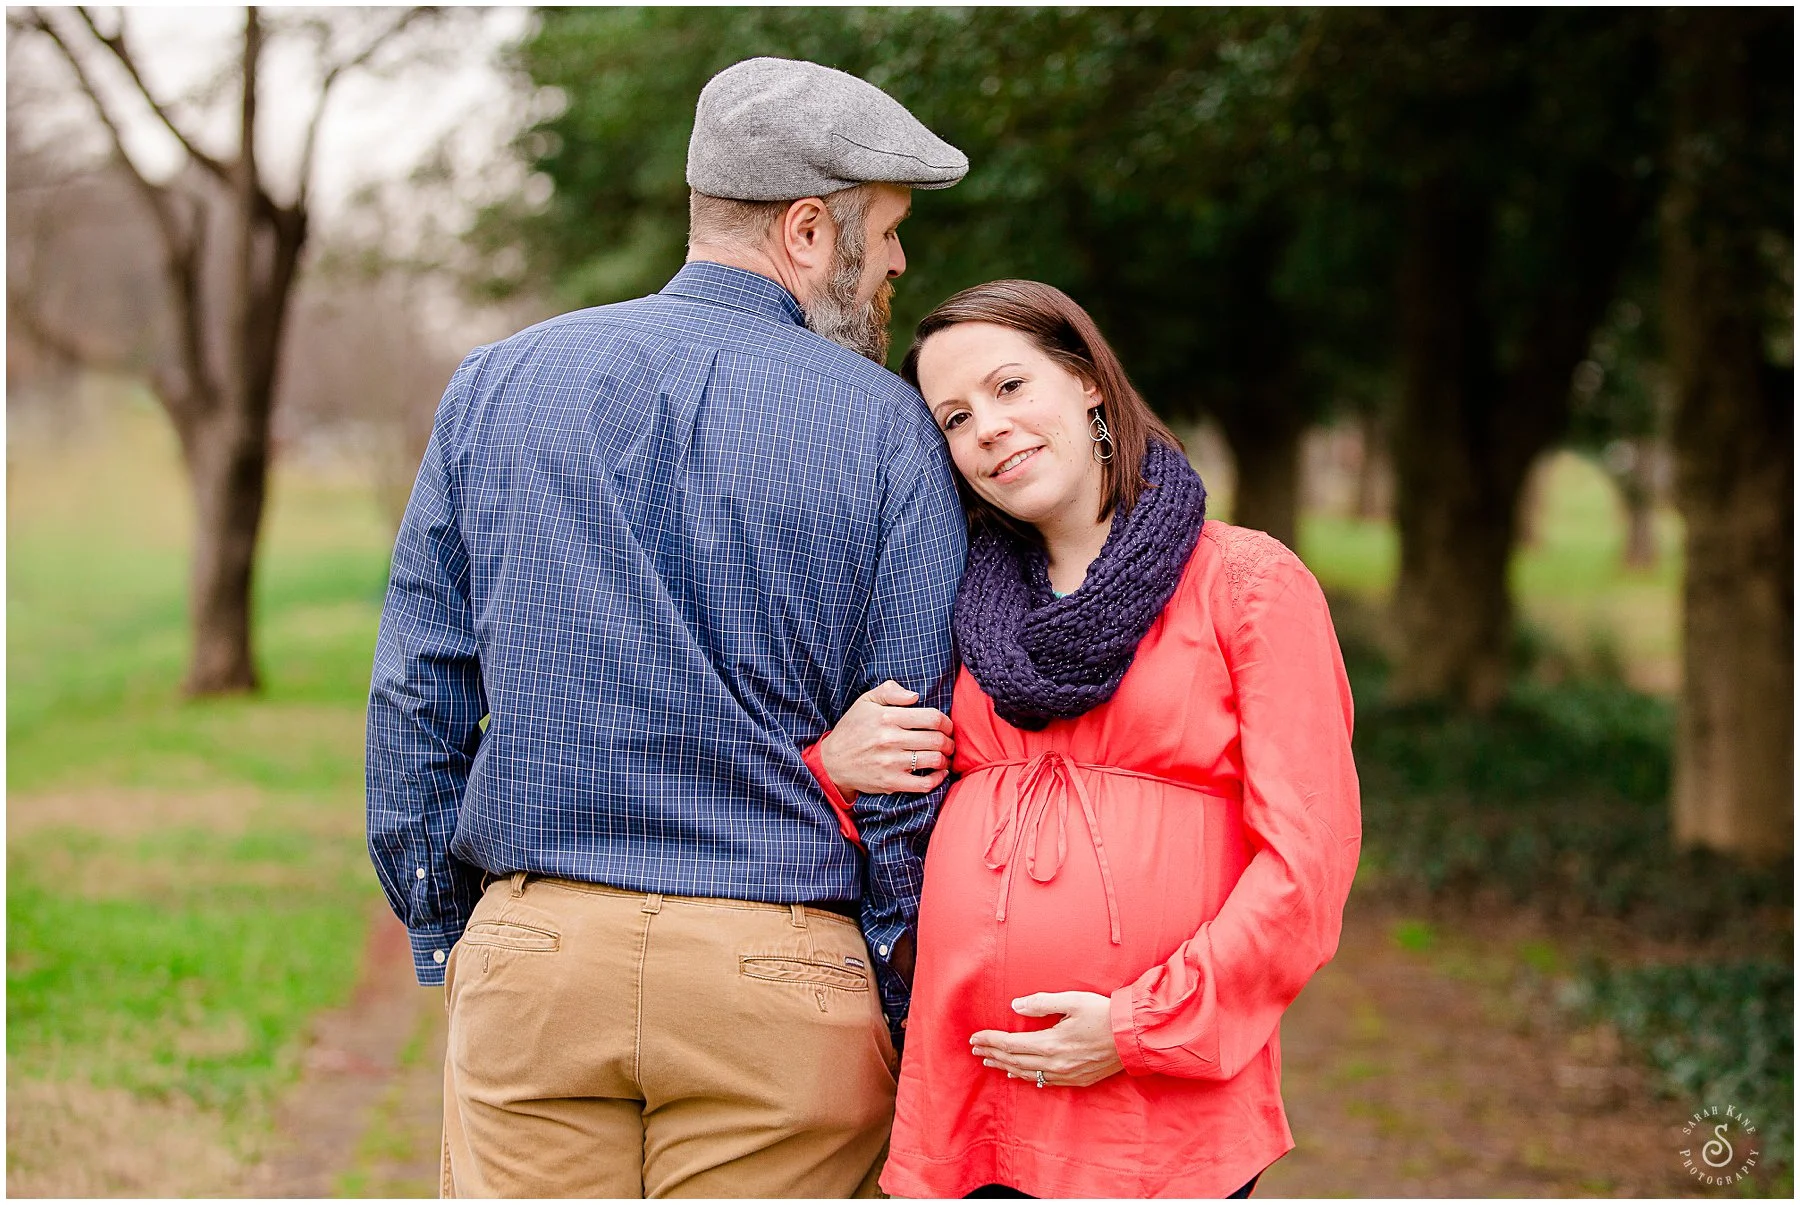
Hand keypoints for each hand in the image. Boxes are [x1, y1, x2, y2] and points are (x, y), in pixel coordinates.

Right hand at [818, 680, 953, 799]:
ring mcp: (891, 762)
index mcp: (887, 717)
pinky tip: (939, 774)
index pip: (932, 718)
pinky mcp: (890, 782)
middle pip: (937, 740)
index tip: (947, 727)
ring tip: (945, 757)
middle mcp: (890, 739)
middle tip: (949, 743)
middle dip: (949, 742)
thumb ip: (890, 691)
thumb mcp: (866, 701)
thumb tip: (915, 696)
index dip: (946, 722)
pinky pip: (924, 784)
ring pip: (934, 760)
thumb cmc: (852, 729)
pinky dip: (938, 779)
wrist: (832, 762)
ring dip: (946, 759)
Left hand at [970, 991, 1124, 1087]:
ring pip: (1026, 1074)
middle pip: (1014, 1060)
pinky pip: (1043, 1082)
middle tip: (975, 1048)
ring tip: (989, 1061)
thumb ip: (1041, 1003)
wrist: (1132, 1037)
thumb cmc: (1102, 1014)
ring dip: (1004, 1067)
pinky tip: (1016, 1074)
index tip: (974, 1037)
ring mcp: (1065, 1075)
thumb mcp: (1072, 1001)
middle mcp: (1054, 1063)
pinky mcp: (1075, 1080)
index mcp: (1050, 1043)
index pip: (1010, 1043)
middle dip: (992, 1053)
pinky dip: (1025, 1077)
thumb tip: (1015, 1005)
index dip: (990, 1039)